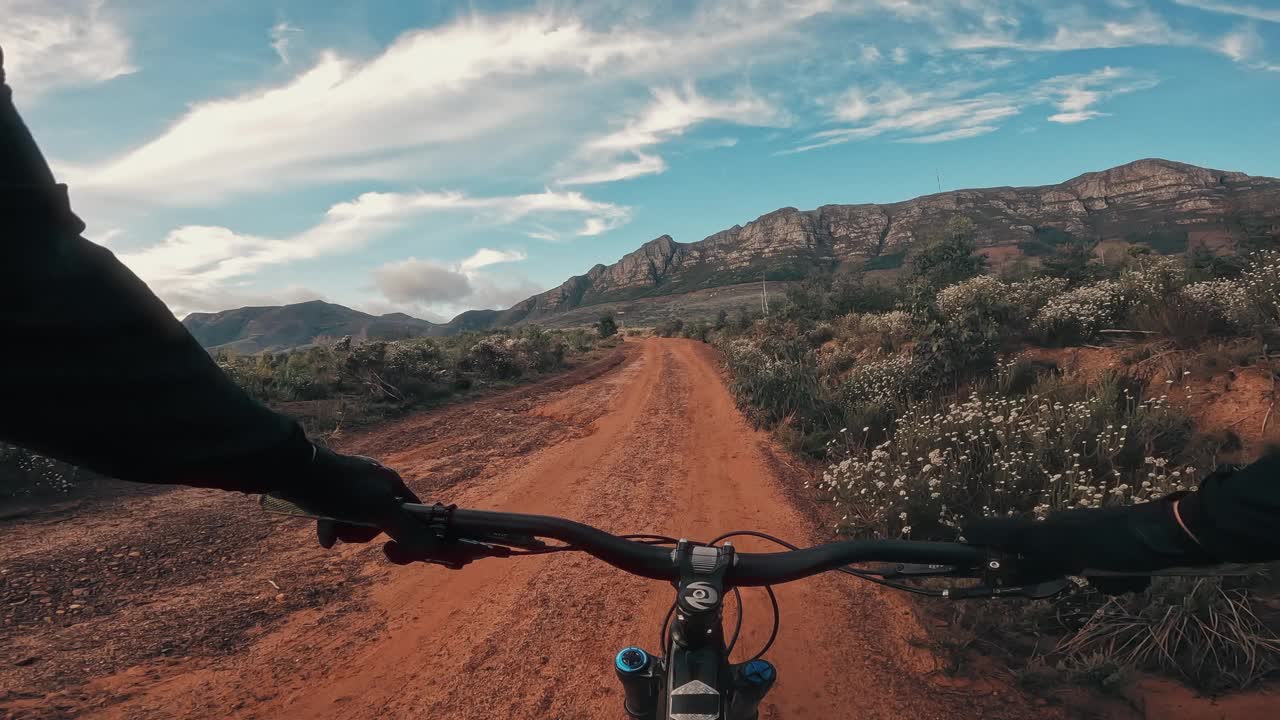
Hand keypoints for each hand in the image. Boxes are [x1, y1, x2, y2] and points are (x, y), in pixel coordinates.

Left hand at [280, 445, 437, 562]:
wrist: (297, 473)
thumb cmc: (341, 490)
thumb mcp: (378, 511)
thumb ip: (406, 529)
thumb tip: (433, 547)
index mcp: (392, 482)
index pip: (413, 512)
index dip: (406, 532)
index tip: (390, 546)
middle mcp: (376, 481)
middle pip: (382, 520)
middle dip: (364, 533)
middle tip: (351, 532)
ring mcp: (353, 485)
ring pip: (358, 519)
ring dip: (346, 530)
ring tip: (332, 529)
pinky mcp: (332, 489)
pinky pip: (339, 514)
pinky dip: (332, 526)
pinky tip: (324, 534)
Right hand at [963, 498, 1212, 589]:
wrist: (1174, 537)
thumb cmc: (1114, 540)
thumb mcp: (1059, 541)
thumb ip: (1014, 536)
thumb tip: (966, 528)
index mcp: (1051, 524)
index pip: (1014, 542)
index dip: (1005, 561)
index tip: (993, 576)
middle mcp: (1070, 529)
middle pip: (1053, 566)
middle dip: (1070, 578)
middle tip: (1091, 575)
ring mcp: (1097, 540)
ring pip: (1086, 574)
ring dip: (1105, 581)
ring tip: (1122, 576)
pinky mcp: (1122, 551)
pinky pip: (1112, 574)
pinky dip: (1123, 580)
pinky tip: (1137, 577)